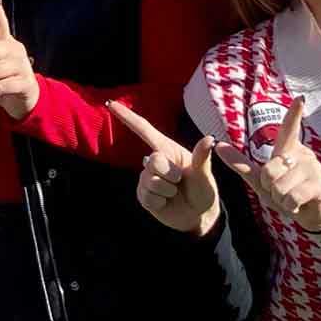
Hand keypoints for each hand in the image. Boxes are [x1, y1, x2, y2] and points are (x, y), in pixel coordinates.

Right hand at [107, 100, 220, 236]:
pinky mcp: (143, 194)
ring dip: (167, 190)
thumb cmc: (204, 190)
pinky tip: (166, 202)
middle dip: (170, 174)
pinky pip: (147, 196)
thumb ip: (202, 157)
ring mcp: (147, 177)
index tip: (111, 104)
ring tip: (175, 194)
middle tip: (180, 182)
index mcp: (168, 149)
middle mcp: (155, 161)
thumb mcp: (205, 174)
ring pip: (150, 181)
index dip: (127, 117)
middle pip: (153, 161)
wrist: (199, 216)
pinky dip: (161, 201)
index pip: (144, 130)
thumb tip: (209, 139)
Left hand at [215, 99, 320, 235]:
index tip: (300, 99)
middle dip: (268, 187)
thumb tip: (218, 144)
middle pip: (269, 170)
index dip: (294, 115)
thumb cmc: (286, 194)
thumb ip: (241, 163)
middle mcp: (303, 155)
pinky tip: (298, 205)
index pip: (289, 130)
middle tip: (281, 191)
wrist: (311, 217)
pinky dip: (290, 206)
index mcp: (289, 150)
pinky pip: (292, 197)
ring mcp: (314, 170)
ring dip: (280, 199)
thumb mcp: (260, 180)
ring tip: (291, 198)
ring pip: (280, 186)